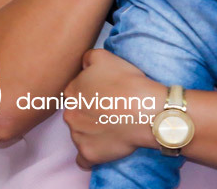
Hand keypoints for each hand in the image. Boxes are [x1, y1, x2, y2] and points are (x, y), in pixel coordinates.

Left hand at [63, 49, 160, 167]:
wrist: (147, 113)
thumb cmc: (127, 83)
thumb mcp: (104, 57)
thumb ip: (87, 58)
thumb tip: (83, 64)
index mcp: (71, 91)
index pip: (76, 93)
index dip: (92, 95)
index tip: (106, 99)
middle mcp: (69, 114)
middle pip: (76, 114)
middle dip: (89, 114)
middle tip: (110, 114)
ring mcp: (77, 135)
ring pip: (79, 135)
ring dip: (91, 134)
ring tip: (112, 131)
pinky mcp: (88, 154)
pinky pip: (83, 159)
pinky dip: (90, 157)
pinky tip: (102, 151)